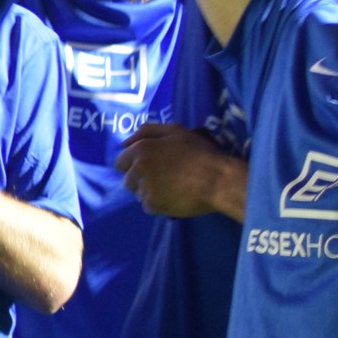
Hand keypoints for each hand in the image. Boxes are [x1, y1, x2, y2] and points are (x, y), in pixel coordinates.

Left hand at [117, 121, 247, 219]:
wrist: (217, 180)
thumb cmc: (199, 152)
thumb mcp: (175, 131)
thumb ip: (147, 132)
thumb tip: (125, 142)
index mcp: (141, 149)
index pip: (120, 162)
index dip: (132, 164)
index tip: (148, 166)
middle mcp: (138, 169)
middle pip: (127, 179)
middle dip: (139, 179)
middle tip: (161, 177)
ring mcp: (144, 189)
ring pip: (137, 193)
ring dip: (148, 191)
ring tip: (169, 187)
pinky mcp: (153, 205)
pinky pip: (148, 206)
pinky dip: (157, 203)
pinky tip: (173, 197)